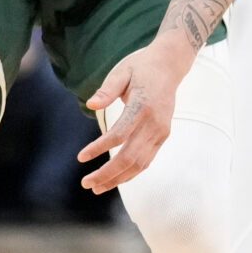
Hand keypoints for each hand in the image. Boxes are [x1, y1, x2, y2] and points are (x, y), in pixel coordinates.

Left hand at [77, 36, 194, 192]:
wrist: (170, 65)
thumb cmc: (141, 67)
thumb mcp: (122, 72)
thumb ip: (106, 90)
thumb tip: (90, 105)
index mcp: (142, 106)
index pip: (119, 135)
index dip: (99, 148)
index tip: (81, 157)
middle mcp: (154, 123)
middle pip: (129, 157)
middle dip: (107, 173)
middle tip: (86, 183)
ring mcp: (161, 131)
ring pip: (140, 164)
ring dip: (118, 178)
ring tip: (98, 187)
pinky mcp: (163, 135)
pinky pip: (147, 160)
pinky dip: (131, 172)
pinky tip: (116, 178)